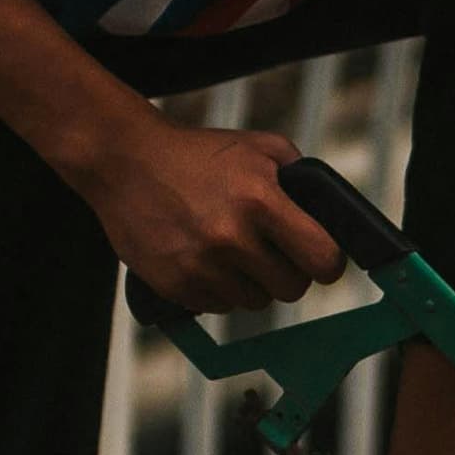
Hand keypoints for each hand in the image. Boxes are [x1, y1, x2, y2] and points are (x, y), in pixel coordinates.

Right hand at [68, 108, 343, 313]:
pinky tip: (204, 258)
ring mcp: (200, 265)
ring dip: (251, 283)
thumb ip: (302, 180)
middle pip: (290, 289)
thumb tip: (331, 219)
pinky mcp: (173, 284)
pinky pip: (218, 306)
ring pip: (254, 302)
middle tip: (272, 252)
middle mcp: (231, 237)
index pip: (322, 259)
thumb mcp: (259, 148)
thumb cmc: (199, 153)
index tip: (320, 258)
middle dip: (288, 273)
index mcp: (260, 199)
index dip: (326, 262)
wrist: (124, 159)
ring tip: (231, 250)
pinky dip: (218, 289)